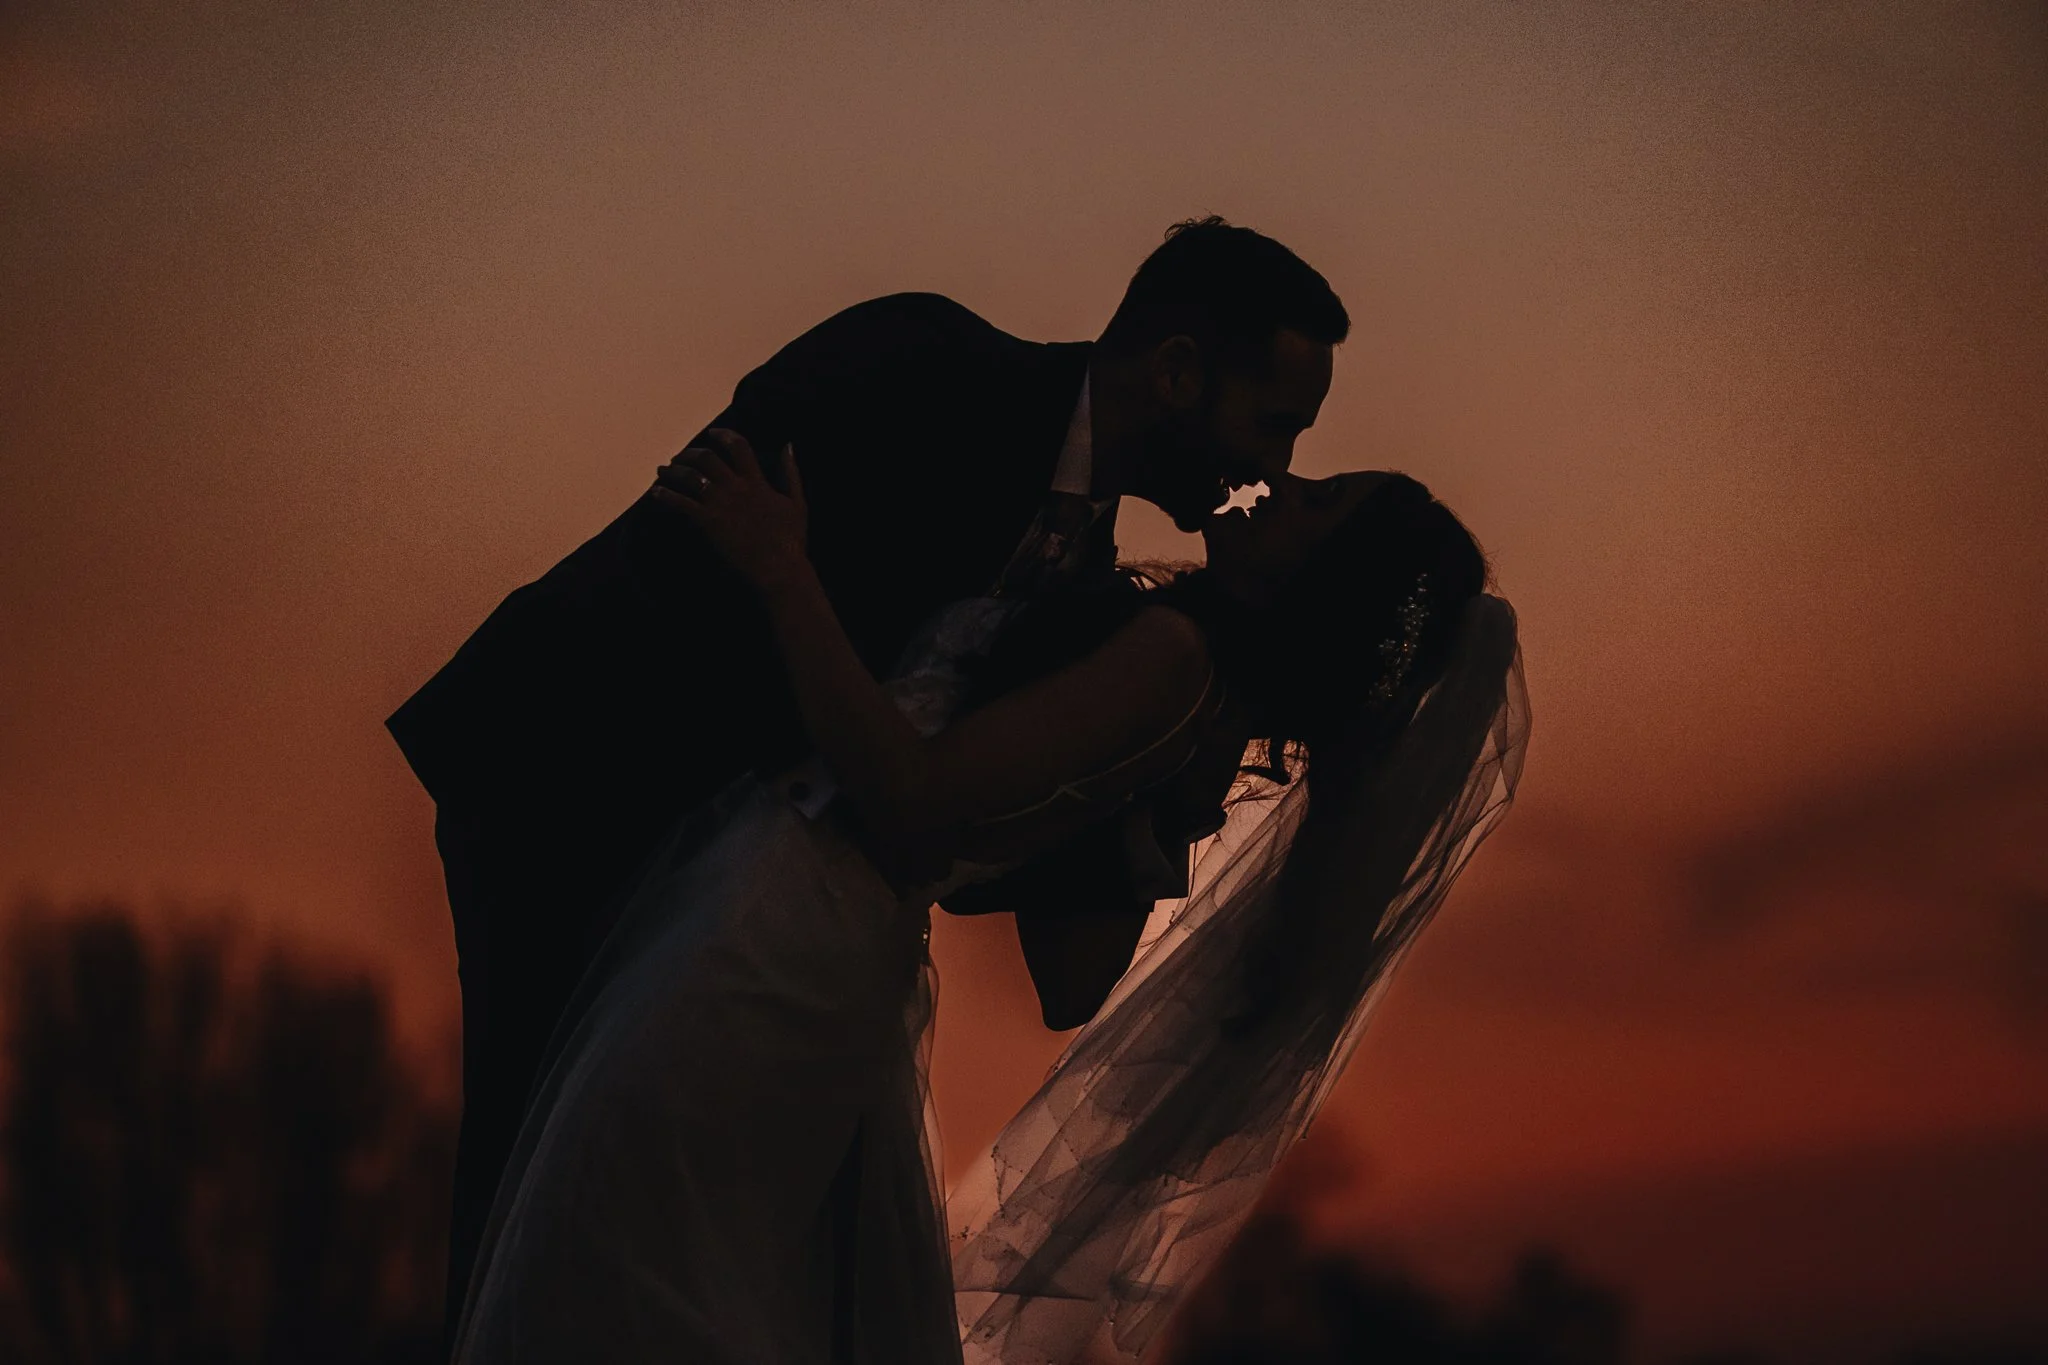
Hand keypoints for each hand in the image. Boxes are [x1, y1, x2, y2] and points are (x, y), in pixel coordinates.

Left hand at [651, 429, 810, 591]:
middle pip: (706, 458)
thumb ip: (790, 472)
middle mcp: (736, 487)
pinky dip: (665, 496)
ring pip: (690, 477)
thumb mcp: (797, 502)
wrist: (779, 568)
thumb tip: (788, 446)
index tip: (712, 433)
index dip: (723, 436)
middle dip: (690, 453)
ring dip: (673, 471)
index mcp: (756, 481)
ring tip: (663, 472)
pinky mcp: (708, 522)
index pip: (738, 446)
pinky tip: (656, 494)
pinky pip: (681, 503)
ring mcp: (720, 504)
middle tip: (680, 457)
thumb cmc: (791, 540)